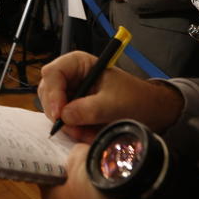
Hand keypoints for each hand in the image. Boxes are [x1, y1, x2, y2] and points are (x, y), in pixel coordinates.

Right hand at [38, 52, 183, 142]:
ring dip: (69, 125)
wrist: (150, 111)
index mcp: (79, 64)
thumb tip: (64, 116)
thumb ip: (88, 109)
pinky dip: (74, 131)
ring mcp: (70, 93)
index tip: (58, 114)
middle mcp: (70, 76)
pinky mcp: (73, 109)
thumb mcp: (114, 104)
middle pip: (48, 92)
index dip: (53, 93)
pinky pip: (63, 121)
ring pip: (53, 109)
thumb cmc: (136, 99)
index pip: (53, 73)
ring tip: (89, 134)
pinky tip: (90, 134)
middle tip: (74, 129)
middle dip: (59, 113)